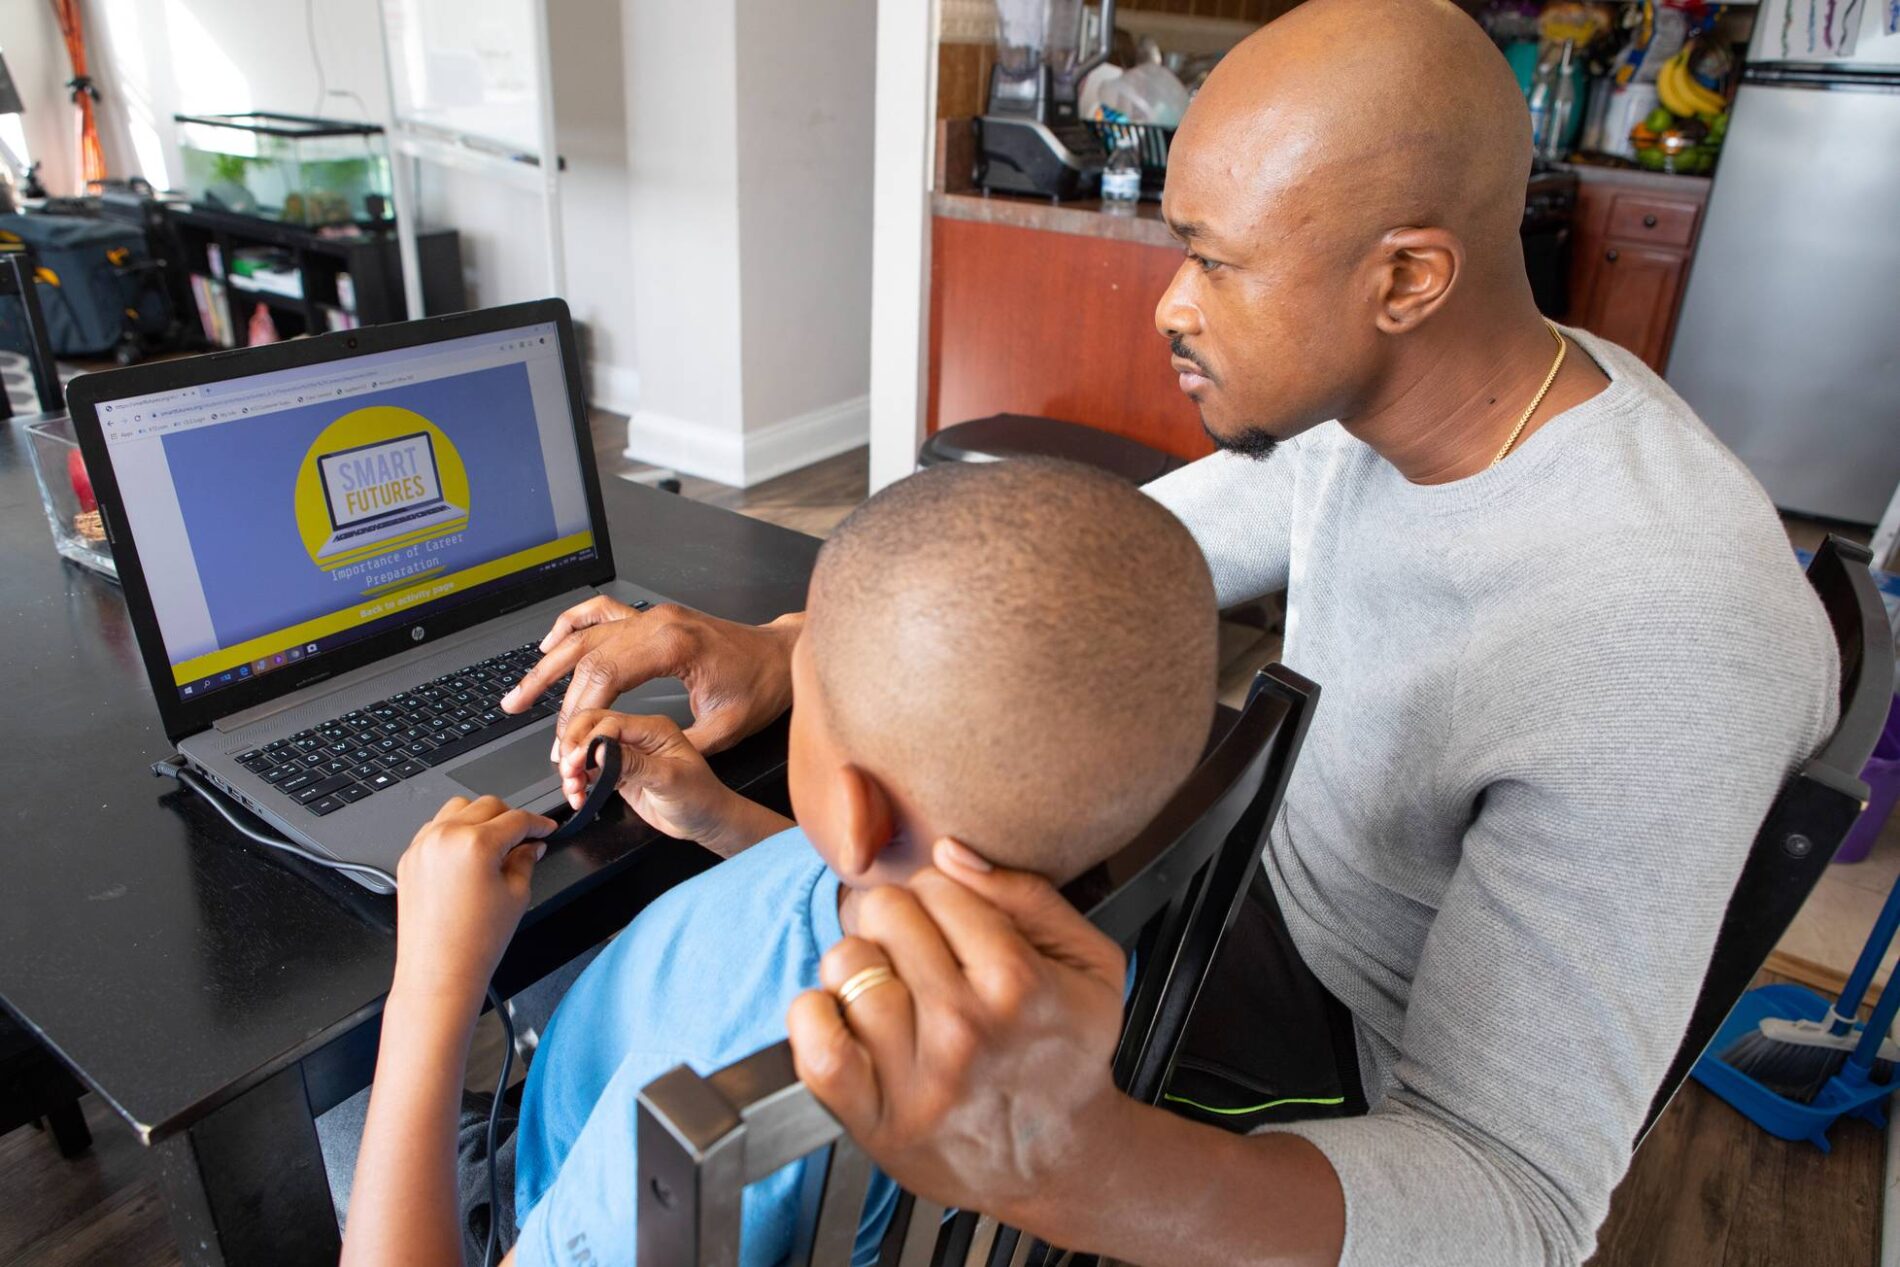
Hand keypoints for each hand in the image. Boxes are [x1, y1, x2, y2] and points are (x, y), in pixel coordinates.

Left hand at [392, 796, 555, 1010]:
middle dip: (510, 818)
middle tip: (524, 839)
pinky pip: (435, 828)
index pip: (516, 819)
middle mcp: (445, 837)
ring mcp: (422, 846)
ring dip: (480, 818)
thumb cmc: (474, 943)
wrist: (438, 972)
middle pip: (487, 805)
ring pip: (458, 808)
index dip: (538, 823)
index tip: (546, 828)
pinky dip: (454, 831)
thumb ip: (525, 860)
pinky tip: (467, 854)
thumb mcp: (516, 896)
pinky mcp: (409, 859)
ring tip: (493, 844)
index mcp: (475, 844)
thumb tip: (531, 845)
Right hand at [498, 597, 802, 759]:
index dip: (578, 711)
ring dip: (548, 663)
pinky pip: (602, 613)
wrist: (782, 655)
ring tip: (519, 693)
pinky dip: (572, 627)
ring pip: (586, 634)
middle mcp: (657, 623)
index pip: (605, 675)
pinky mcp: (653, 619)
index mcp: (673, 645)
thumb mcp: (725, 728)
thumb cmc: (761, 686)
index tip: (565, 740)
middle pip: (587, 656)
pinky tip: (550, 646)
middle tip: (525, 721)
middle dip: (554, 695)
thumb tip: (631, 759)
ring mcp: (653, 616)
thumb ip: (675, 743)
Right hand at [558, 709, 789, 855]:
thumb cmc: (702, 797)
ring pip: (585, 742)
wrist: (707, 819)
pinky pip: (588, 762)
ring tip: (573, 786)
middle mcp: (638, 733)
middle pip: (590, 723)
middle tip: (569, 772)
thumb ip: (634, 764)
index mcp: (655, 727)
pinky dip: (577, 775)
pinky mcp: (619, 765)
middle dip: (572, 746)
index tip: (578, 763)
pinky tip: (578, 791)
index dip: (587, 739)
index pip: (610, 720)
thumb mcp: (671, 780)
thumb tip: (599, 750)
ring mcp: (627, 748)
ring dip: (571, 763)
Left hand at [785, 840, 1131, 1227]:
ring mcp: (915, 1077)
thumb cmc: (1067, 1054)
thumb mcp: (1090, 962)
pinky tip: (843, 1017)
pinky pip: (814, 1042)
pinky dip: (813, 1017)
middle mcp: (963, 1029)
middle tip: (914, 951)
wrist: (1058, 1162)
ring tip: (889, 990)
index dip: (938, 895)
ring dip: (860, 969)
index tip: (948, 924)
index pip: (934, 884)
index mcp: (1017, 983)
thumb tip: (949, 852)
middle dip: (895, 921)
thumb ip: (1028, 894)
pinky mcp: (874, 1118)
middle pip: (883, 913)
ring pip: (845, 964)